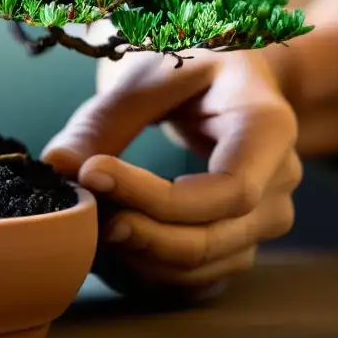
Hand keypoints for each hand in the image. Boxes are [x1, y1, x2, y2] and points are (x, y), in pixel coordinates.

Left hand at [42, 49, 302, 299]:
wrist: (226, 73)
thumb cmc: (187, 60)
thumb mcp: (147, 71)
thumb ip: (103, 120)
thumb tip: (57, 167)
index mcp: (269, 126)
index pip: (228, 189)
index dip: (156, 197)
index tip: (93, 174)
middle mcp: (280, 180)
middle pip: (216, 237)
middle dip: (142, 234)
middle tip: (84, 210)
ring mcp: (265, 216)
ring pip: (206, 267)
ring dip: (140, 256)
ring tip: (91, 223)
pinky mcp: (239, 238)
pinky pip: (198, 278)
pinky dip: (151, 270)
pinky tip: (111, 246)